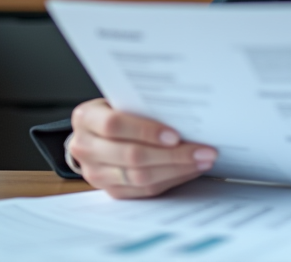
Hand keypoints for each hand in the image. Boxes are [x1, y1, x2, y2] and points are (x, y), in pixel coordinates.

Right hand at [67, 98, 217, 198]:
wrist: (96, 133)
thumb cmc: (118, 109)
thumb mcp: (122, 99)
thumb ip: (143, 105)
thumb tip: (185, 113)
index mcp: (85, 118)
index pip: (114, 125)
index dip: (146, 131)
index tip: (175, 135)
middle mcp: (85, 147)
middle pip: (131, 156)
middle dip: (173, 155)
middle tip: (204, 150)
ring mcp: (96, 173)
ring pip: (140, 177)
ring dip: (177, 169)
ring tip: (204, 160)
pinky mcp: (111, 191)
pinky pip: (144, 191)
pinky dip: (172, 179)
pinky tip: (191, 170)